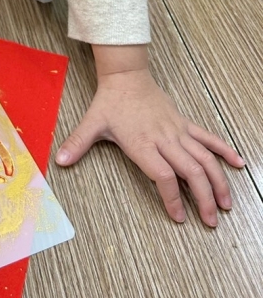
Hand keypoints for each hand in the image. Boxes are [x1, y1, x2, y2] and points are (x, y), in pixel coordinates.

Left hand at [55, 67, 244, 226]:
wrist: (126, 75)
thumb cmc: (110, 102)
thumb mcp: (92, 123)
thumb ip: (78, 143)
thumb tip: (58, 161)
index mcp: (142, 143)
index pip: (164, 175)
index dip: (173, 197)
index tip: (178, 217)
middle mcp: (164, 139)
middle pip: (191, 171)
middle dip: (203, 198)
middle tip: (210, 222)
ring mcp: (177, 131)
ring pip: (204, 157)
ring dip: (218, 181)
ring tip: (226, 204)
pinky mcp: (184, 123)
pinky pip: (208, 138)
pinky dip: (224, 150)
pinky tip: (238, 163)